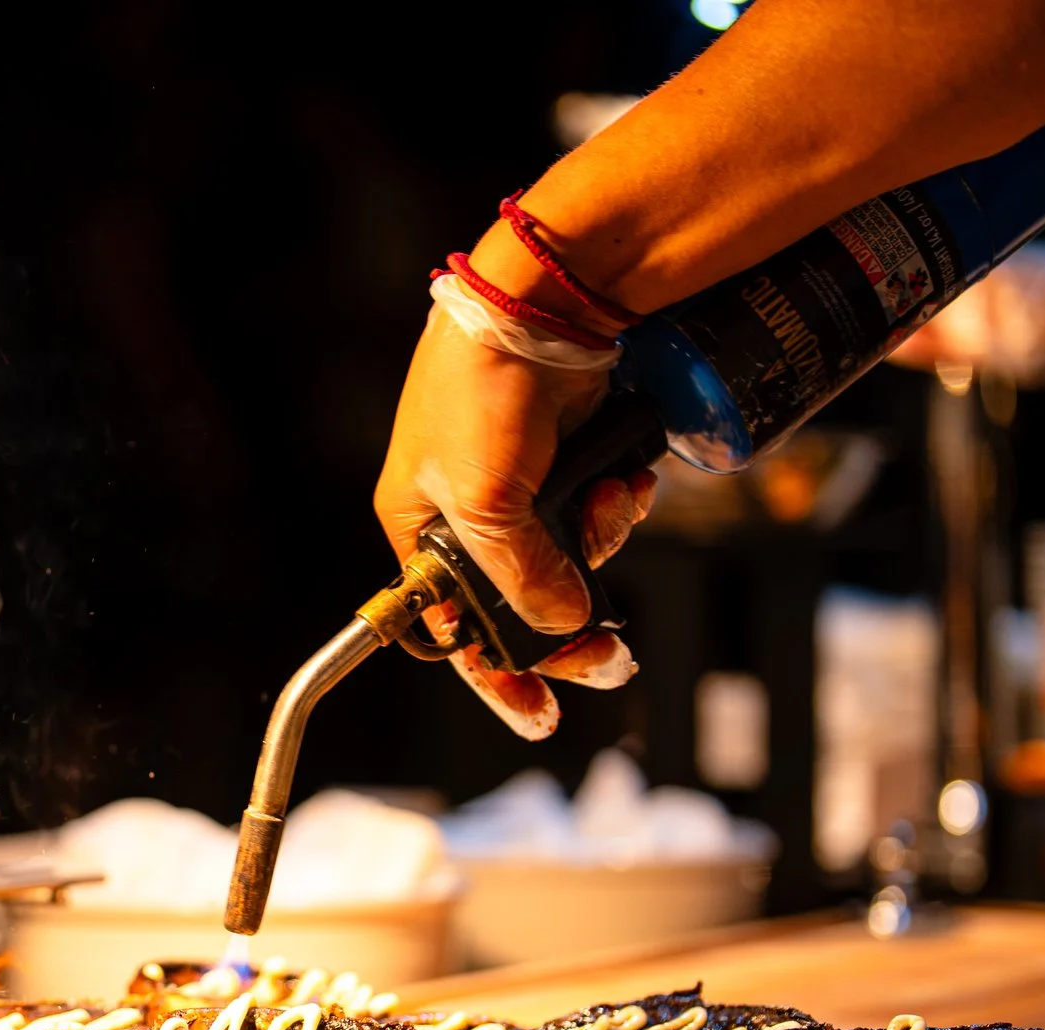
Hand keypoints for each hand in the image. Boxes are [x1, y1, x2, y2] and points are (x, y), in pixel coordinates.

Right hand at [374, 286, 653, 738]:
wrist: (542, 301)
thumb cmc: (483, 392)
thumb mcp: (487, 502)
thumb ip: (521, 576)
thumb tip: (565, 623)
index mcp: (418, 527)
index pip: (453, 626)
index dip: (495, 674)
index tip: (538, 714)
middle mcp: (465, 510)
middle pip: (521, 600)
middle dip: (569, 619)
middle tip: (610, 655)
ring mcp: (522, 483)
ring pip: (570, 556)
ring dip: (602, 543)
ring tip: (614, 504)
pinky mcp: (568, 457)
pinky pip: (599, 510)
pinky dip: (618, 503)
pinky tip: (627, 479)